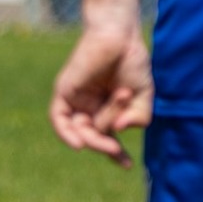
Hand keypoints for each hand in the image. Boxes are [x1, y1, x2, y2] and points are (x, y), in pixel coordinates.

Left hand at [48, 21, 150, 168]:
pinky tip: (78, 143)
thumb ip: (139, 117)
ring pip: (81, 129)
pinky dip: (66, 133)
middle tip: (115, 147)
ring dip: (95, 136)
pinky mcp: (65, 91)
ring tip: (108, 134)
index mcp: (109, 111)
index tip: (127, 166)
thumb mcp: (143, 96)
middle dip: (105, 145)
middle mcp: (90, 108)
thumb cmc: (133, 63)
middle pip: (94, 136)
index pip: (106, 138)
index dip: (114, 154)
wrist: (120, 36)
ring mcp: (77, 100)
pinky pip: (59, 118)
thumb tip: (120, 130)